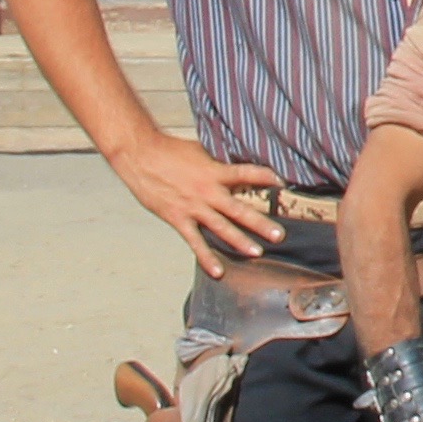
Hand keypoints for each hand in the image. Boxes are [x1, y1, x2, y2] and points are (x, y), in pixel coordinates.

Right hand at [107, 136, 282, 273]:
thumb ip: (216, 162)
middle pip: (239, 209)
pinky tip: (218, 271)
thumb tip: (234, 165)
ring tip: (257, 253)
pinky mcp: (178, 218)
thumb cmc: (169, 150)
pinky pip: (195, 241)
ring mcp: (193, 207)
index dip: (265, 177)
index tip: (282, 183)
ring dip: (240, 242)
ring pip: (221, 228)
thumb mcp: (199, 151)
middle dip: (260, 223)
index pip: (247, 173)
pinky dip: (207, 257)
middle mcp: (207, 191)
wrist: (140, 155)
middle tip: (279, 235)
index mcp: (215, 171)